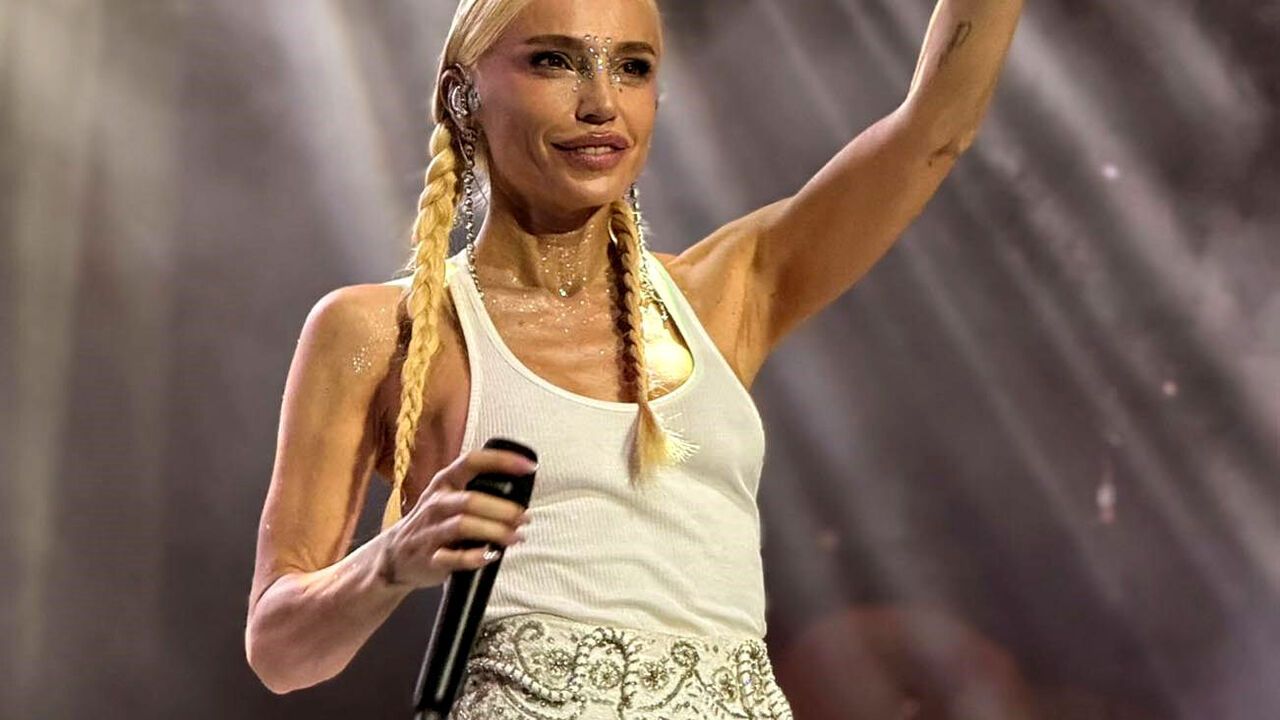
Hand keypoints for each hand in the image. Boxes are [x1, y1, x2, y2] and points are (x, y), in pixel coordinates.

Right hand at [378, 448, 533, 588]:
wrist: (394, 556)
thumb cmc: (433, 523)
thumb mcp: (448, 497)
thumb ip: (477, 492)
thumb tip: (521, 499)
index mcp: (444, 482)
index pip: (472, 462)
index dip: (501, 461)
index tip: (528, 467)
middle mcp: (436, 503)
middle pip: (472, 500)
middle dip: (503, 509)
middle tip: (524, 518)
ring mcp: (430, 530)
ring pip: (463, 526)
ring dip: (495, 531)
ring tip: (516, 537)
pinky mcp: (430, 558)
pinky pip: (454, 557)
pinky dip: (475, 557)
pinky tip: (491, 555)